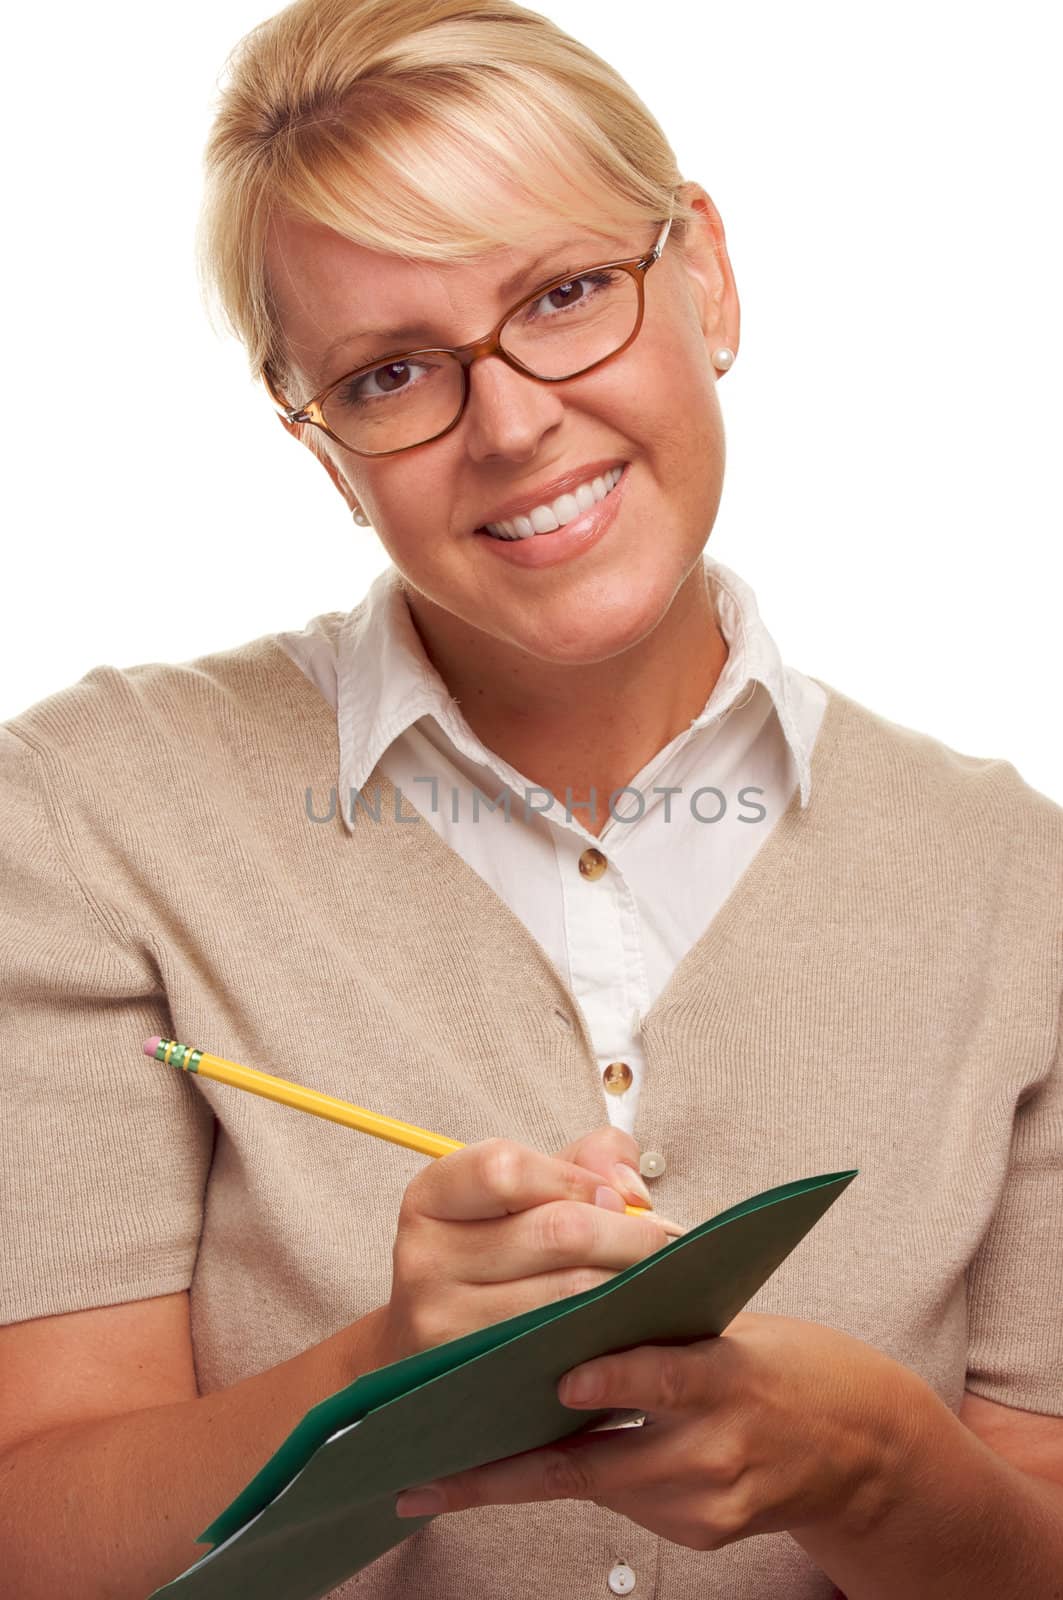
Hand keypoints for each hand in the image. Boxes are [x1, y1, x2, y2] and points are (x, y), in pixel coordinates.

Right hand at [377, 1126, 675, 1363]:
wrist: (435, 1341)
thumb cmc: (499, 1248)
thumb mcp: (526, 1190)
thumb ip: (585, 1160)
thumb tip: (631, 1188)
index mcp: (431, 1197)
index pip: (505, 1169)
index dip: (575, 1178)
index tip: (614, 1197)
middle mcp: (424, 1259)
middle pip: (556, 1232)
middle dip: (628, 1233)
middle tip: (658, 1241)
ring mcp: (443, 1324)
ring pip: (570, 1294)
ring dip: (629, 1283)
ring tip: (651, 1278)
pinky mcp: (475, 1377)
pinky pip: (567, 1347)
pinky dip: (610, 1329)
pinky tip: (627, 1319)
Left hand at [394, 1311, 927, 1550]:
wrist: (861, 1446)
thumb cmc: (785, 1362)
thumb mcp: (734, 1320)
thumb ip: (659, 1305)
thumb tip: (582, 1259)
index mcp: (730, 1378)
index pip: (664, 1377)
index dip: (612, 1382)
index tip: (558, 1381)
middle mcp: (718, 1451)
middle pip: (600, 1465)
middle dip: (506, 1474)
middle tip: (430, 1476)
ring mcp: (708, 1504)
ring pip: (599, 1486)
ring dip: (531, 1471)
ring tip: (453, 1467)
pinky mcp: (703, 1535)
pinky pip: (624, 1504)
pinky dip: (583, 1478)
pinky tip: (536, 1460)